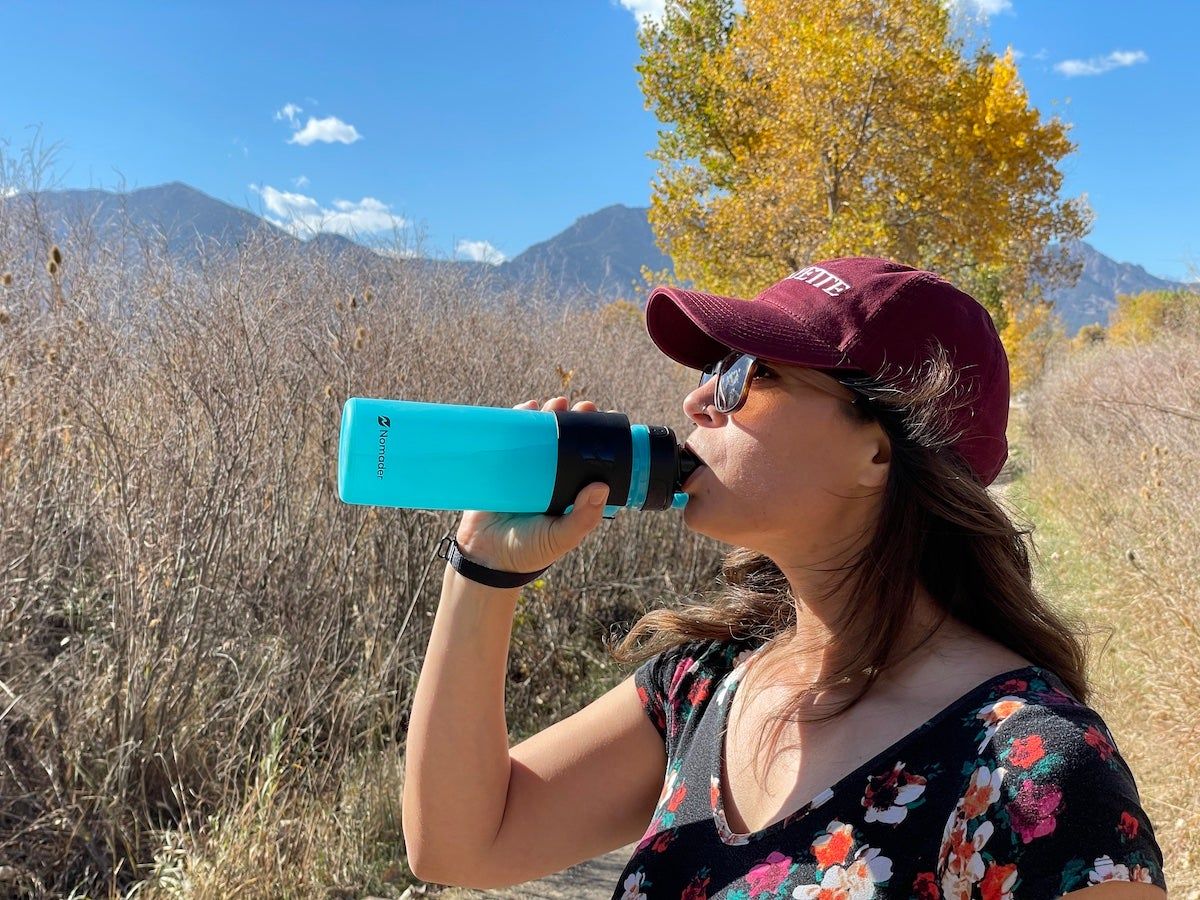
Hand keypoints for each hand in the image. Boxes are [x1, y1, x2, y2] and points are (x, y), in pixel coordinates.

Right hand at [454, 396, 611, 573]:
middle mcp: (552, 477)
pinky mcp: (502, 466)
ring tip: (558, 403)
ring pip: (541, 435)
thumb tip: (601, 486)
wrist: (486, 557)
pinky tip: (528, 408)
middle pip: (567, 440)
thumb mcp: (562, 537)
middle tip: (584, 407)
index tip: (607, 420)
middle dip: (576, 420)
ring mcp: (527, 470)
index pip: (589, 460)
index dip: (599, 440)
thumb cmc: (529, 551)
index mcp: (571, 491)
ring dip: (551, 414)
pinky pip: (511, 438)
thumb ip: (583, 518)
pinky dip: (520, 419)